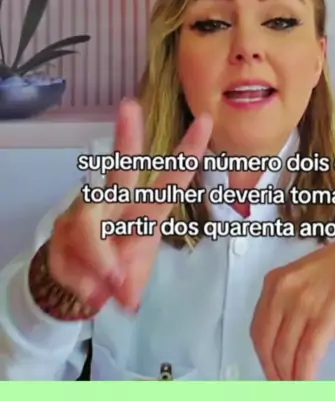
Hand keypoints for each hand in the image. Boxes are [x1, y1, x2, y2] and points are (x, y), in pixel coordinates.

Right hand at [48, 98, 212, 312]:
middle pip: (121, 169)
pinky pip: (69, 255)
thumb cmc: (117, 272)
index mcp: (144, 211)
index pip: (170, 181)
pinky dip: (81, 281)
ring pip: (89, 226)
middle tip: (130, 106)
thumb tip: (122, 292)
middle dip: (126, 138)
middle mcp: (115, 203)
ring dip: (99, 263)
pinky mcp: (61, 229)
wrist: (77, 283)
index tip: (205, 122)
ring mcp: (86, 213)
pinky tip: (89, 293)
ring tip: (104, 294)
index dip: (187, 154)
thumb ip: (130, 281)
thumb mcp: (132, 281)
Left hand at [250, 235, 334, 380]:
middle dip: (273, 372)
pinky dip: (304, 375)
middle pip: (268, 344)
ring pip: (286, 352)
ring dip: (289, 378)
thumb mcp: (302, 278)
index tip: (269, 370)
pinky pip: (308, 354)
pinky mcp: (326, 316)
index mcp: (274, 283)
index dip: (262, 356)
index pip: (258, 329)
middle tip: (281, 388)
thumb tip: (280, 340)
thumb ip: (287, 303)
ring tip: (295, 391)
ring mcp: (304, 304)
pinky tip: (306, 385)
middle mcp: (284, 292)